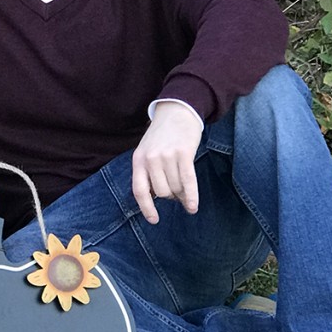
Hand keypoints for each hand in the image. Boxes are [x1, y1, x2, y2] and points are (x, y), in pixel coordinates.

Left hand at [131, 102, 203, 223]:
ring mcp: (166, 156)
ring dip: (182, 195)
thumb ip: (149, 172)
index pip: (139, 190)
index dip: (146, 207)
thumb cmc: (162, 136)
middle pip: (161, 192)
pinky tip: (193, 207)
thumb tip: (158, 198)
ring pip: (175, 188)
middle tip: (177, 193)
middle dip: (171, 197)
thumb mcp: (147, 152)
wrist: (176, 112)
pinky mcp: (183, 154)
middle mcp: (150, 159)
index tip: (154, 220)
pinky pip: (188, 181)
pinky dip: (191, 196)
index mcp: (138, 160)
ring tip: (185, 192)